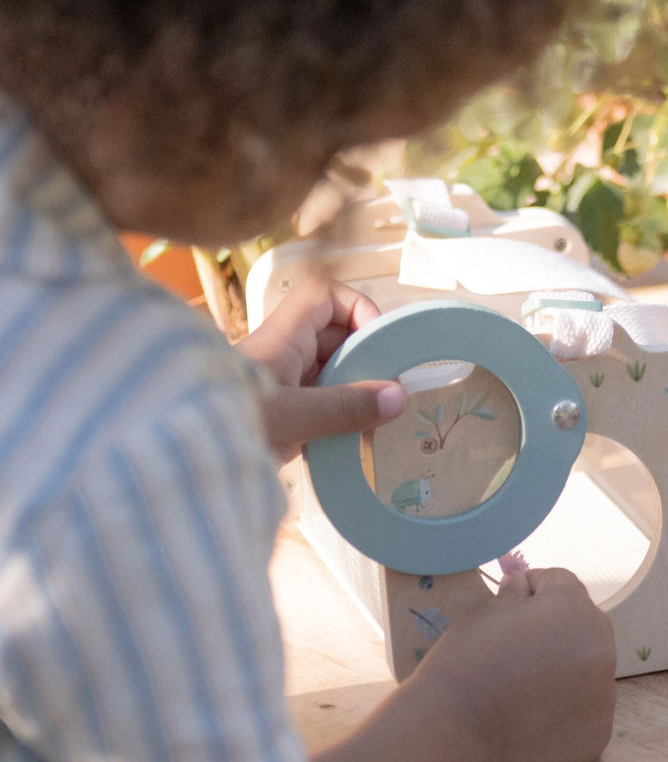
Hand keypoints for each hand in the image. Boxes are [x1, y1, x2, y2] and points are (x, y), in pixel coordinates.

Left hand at [235, 278, 405, 461]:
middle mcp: (282, 354)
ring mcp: (282, 386)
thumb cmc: (224, 425)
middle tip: (389, 385)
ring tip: (378, 415)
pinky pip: (322, 403)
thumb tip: (397, 396)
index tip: (377, 341)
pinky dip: (342, 415)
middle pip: (334, 336)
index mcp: (281, 338)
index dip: (356, 307)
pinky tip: (357, 436)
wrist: (177, 464)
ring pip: (330, 371)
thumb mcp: (291, 417)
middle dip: (365, 356)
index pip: (324, 297)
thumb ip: (344, 407)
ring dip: (356, 389)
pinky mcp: (282, 417)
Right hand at [412, 567, 616, 761]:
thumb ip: (513, 594)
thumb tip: (521, 583)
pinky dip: (565, 708)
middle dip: (554, 627)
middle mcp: (602, 648)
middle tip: (515, 647)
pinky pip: (585, 709)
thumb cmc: (465, 663)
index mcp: (575, 608)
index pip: (561, 582)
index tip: (509, 604)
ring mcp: (604, 696)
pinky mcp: (598, 735)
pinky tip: (530, 717)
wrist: (453, 737)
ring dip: (563, 668)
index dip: (532, 587)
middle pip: (582, 624)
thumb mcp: (484, 613)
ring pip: (587, 668)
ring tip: (521, 686)